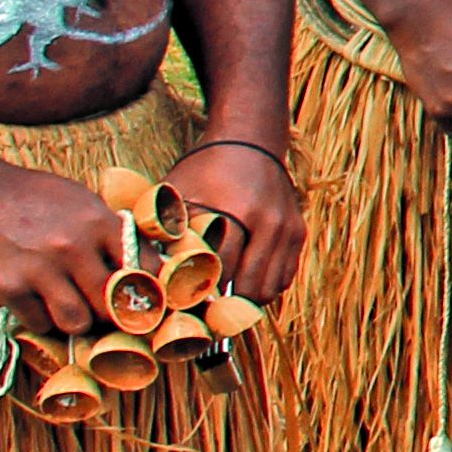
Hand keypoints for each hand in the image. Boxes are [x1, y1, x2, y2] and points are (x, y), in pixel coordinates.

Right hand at [0, 165, 132, 335]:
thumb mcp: (82, 203)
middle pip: (112, 306)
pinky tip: (33, 302)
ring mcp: (42, 269)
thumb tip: (146, 264)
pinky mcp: (10, 286)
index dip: (145, 291)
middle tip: (96, 309)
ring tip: (64, 307)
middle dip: (107, 313)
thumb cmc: (32, 197)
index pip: (146, 271)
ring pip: (78, 322)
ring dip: (74, 321)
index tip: (138, 300)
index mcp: (101, 224)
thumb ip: (111, 232)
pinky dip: (39, 319)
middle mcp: (75, 247)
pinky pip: (39, 323)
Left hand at [162, 138, 302, 303]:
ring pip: (272, 288)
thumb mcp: (179, 191)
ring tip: (223, 299)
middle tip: (204, 310)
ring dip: (247, 298)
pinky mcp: (299, 233)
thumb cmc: (205, 168)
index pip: (221, 270)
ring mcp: (288, 229)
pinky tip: (243, 281)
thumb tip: (152, 271)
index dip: (202, 292)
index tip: (185, 304)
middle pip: (251, 286)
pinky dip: (265, 286)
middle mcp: (269, 223)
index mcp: (238, 212)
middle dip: (226, 304)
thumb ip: (167, 229)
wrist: (251, 141)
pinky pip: (285, 277)